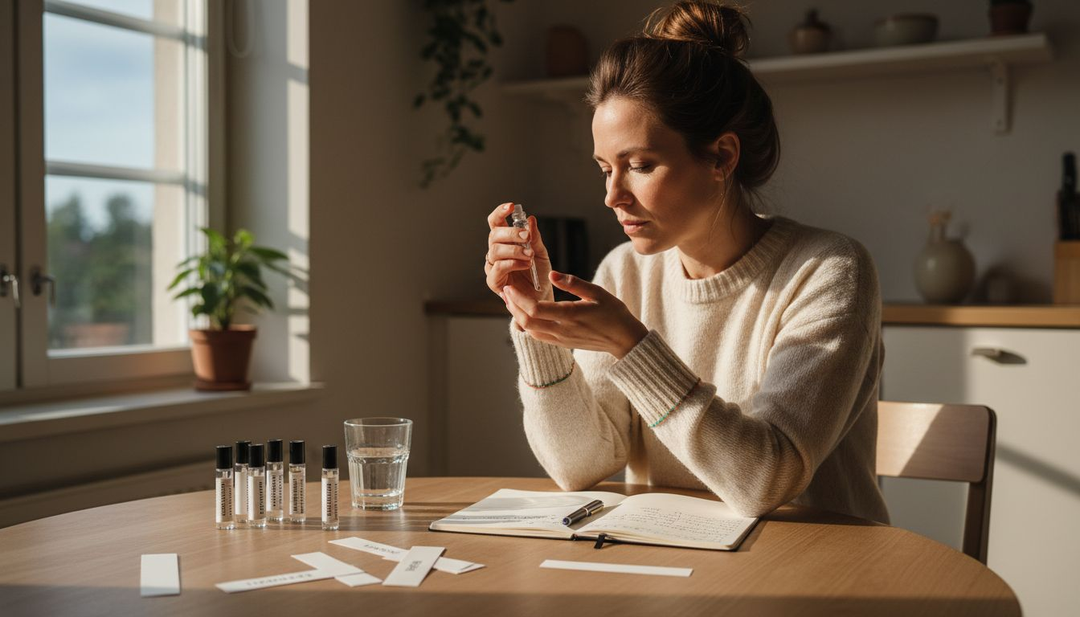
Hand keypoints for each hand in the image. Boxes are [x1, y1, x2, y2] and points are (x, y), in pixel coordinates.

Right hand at [485, 202, 552, 302]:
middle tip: (526, 236)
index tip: (511, 206)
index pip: (496, 222)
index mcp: (505, 241)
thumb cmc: (540, 274)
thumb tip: (531, 219)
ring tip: (529, 255)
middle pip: (494, 235)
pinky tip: (525, 264)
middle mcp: (496, 251)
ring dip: (514, 250)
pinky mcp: (494, 281)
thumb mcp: (541, 253)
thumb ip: (535, 237)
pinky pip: (498, 267)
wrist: (542, 297)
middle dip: (511, 233)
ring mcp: (493, 266)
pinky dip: (513, 263)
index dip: (500, 212)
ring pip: (495, 250)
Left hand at [503, 271, 648, 358]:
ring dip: (518, 316)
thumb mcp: (597, 292)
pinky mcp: (562, 343)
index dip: (519, 299)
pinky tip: (525, 312)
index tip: (510, 287)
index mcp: (571, 316)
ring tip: (511, 301)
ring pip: (530, 331)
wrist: (624, 340)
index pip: (536, 310)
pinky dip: (527, 324)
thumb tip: (552, 275)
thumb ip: (573, 283)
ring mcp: (561, 339)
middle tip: (506, 292)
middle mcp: (563, 330)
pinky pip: (538, 336)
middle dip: (513, 307)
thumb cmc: (614, 313)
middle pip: (527, 322)